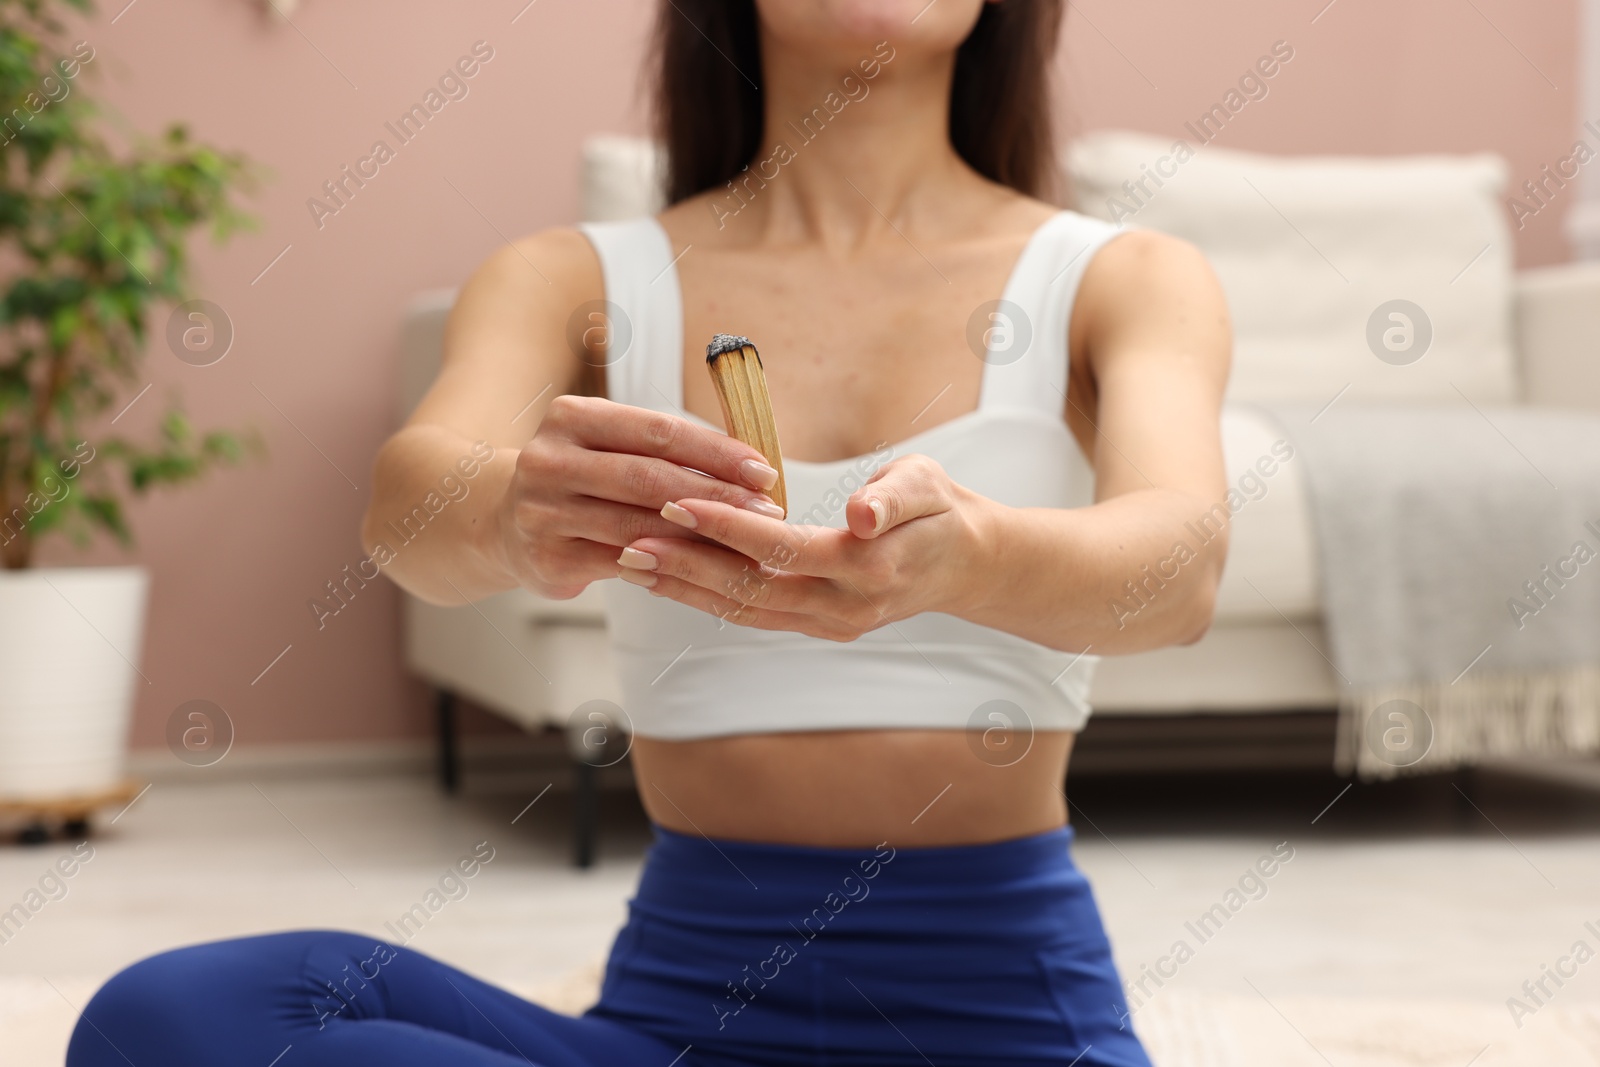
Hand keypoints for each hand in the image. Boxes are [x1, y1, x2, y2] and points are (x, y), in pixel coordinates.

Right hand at [495, 395, 785, 598]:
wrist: (499, 523)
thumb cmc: (579, 480)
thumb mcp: (605, 446)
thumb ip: (661, 449)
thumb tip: (749, 463)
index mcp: (571, 417)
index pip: (657, 430)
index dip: (715, 451)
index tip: (762, 469)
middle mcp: (549, 459)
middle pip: (649, 476)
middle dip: (716, 495)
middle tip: (766, 510)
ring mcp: (543, 510)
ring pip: (637, 524)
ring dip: (700, 536)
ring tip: (746, 543)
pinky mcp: (546, 556)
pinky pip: (620, 561)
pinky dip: (667, 564)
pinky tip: (705, 569)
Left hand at [613, 454, 988, 639]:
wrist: (968, 564)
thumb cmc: (941, 508)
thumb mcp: (929, 485)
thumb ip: (893, 497)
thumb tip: (860, 514)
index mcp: (870, 568)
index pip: (784, 549)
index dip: (727, 527)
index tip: (678, 501)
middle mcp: (845, 607)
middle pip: (752, 590)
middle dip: (687, 566)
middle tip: (630, 541)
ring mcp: (830, 625)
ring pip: (746, 611)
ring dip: (686, 589)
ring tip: (632, 562)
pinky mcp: (818, 628)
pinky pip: (754, 615)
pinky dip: (708, 598)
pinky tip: (668, 579)